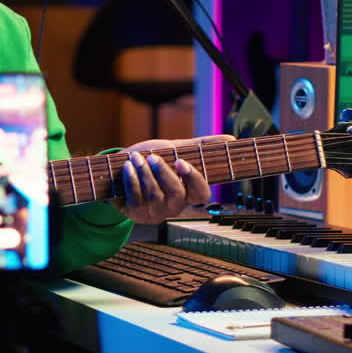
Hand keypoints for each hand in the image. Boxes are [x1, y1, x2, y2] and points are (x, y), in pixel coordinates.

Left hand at [112, 135, 233, 223]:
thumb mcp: (175, 150)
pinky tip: (127, 167)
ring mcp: (155, 212)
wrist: (119, 170)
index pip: (201, 194)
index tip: (181, 162)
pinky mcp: (136, 213)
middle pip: (176, 194)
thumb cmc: (151, 160)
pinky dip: (131, 180)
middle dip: (163, 173)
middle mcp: (174, 206)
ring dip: (144, 173)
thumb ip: (200, 146)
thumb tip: (231, 138)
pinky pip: (136, 198)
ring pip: (155, 195)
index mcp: (188, 193)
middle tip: (152, 157)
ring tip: (135, 158)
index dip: (193, 179)